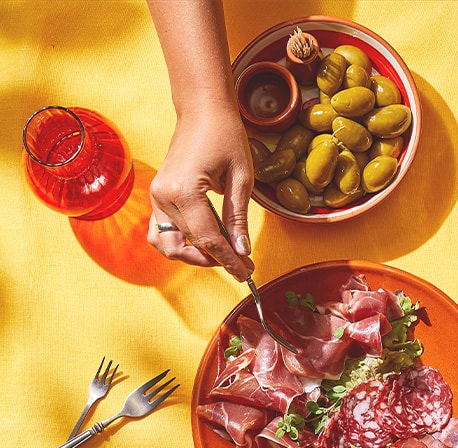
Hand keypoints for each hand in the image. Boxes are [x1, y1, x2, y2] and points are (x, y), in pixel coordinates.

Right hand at [147, 100, 254, 279]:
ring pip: (170, 245)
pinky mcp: (157, 196)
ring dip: (195, 256)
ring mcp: (156, 197)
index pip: (208, 240)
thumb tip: (242, 252)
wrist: (202, 110)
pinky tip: (205, 243)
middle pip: (189, 245)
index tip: (248, 273)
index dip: (230, 261)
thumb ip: (238, 219)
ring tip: (224, 254)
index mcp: (183, 191)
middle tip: (243, 265)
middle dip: (217, 260)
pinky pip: (162, 233)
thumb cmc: (225, 136)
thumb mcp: (241, 179)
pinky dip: (181, 244)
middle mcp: (163, 196)